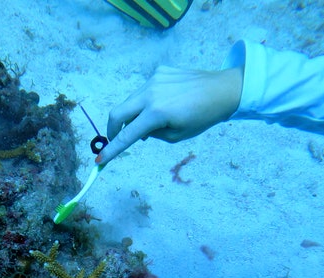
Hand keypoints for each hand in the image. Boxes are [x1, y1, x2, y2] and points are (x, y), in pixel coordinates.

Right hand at [96, 66, 242, 164]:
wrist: (223, 90)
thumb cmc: (203, 117)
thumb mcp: (177, 136)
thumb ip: (152, 135)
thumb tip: (138, 131)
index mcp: (156, 113)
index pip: (127, 134)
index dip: (112, 149)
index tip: (100, 160)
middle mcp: (150, 94)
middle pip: (118, 113)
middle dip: (113, 129)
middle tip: (116, 138)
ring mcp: (153, 80)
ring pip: (130, 101)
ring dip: (132, 115)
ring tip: (150, 122)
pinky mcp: (159, 72)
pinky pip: (144, 90)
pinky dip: (146, 102)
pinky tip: (164, 103)